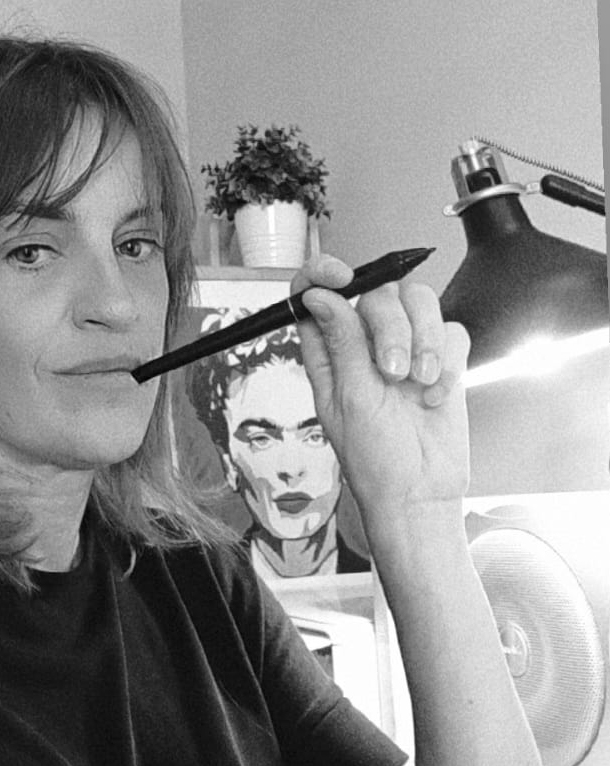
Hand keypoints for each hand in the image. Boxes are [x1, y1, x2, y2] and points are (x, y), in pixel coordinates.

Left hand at [291, 256, 470, 515]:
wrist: (420, 492)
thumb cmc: (375, 460)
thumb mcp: (349, 399)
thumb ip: (340, 342)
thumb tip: (320, 296)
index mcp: (328, 352)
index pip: (315, 292)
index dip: (324, 273)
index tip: (343, 276)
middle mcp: (364, 344)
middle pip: (377, 293)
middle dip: (391, 327)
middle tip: (394, 372)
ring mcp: (405, 348)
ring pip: (418, 302)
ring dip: (424, 340)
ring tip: (419, 382)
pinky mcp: (442, 360)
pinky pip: (450, 330)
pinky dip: (449, 360)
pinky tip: (435, 394)